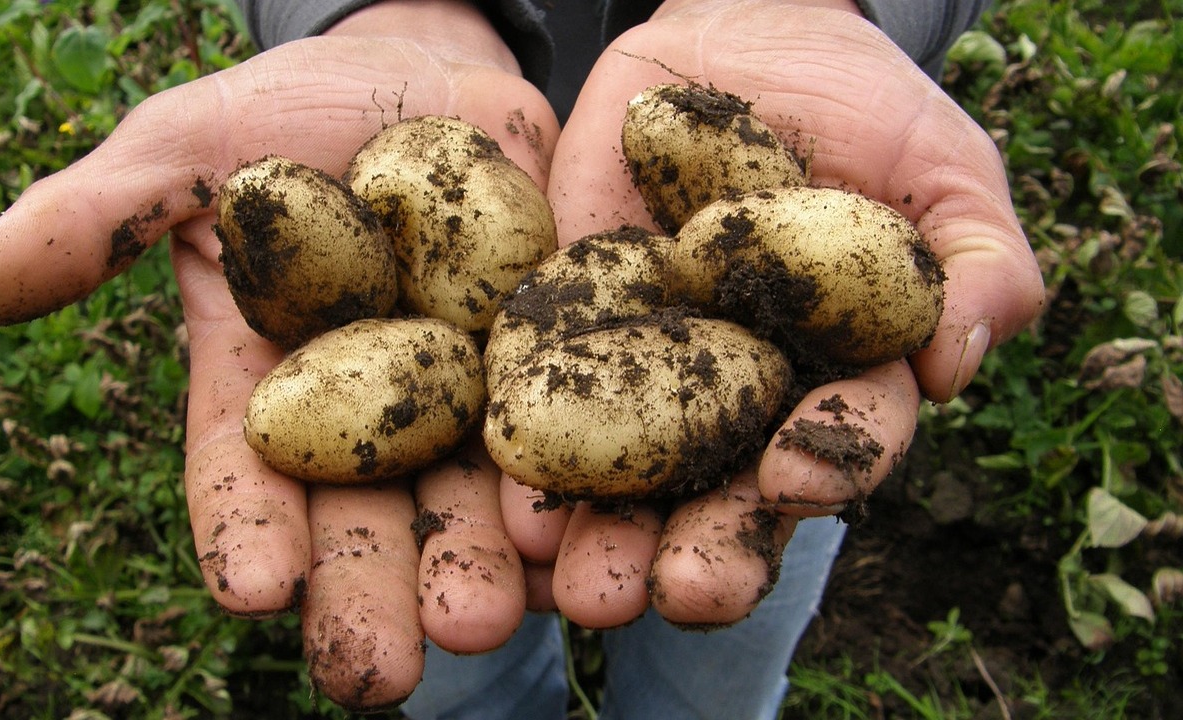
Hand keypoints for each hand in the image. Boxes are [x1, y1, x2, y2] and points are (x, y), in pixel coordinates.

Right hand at [0, 0, 556, 708]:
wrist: (422, 75)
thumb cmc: (288, 117)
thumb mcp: (186, 150)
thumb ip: (95, 220)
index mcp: (273, 389)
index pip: (247, 475)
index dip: (246, 531)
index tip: (253, 591)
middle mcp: (371, 417)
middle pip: (367, 519)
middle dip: (373, 592)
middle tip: (383, 671)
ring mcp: (469, 396)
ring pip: (475, 501)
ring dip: (485, 569)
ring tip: (493, 623)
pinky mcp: (556, 362)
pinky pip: (574, 432)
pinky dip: (579, 491)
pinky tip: (588, 547)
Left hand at [505, 0, 1043, 628]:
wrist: (741, 38)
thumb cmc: (864, 108)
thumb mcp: (941, 168)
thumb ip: (977, 261)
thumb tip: (958, 363)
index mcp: (836, 378)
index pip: (840, 440)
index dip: (826, 462)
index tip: (795, 475)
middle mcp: (738, 395)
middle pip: (725, 489)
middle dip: (706, 546)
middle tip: (677, 593)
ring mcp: (648, 366)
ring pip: (629, 472)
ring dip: (605, 535)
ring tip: (581, 589)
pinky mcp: (568, 322)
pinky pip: (542, 390)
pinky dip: (528, 449)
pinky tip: (507, 501)